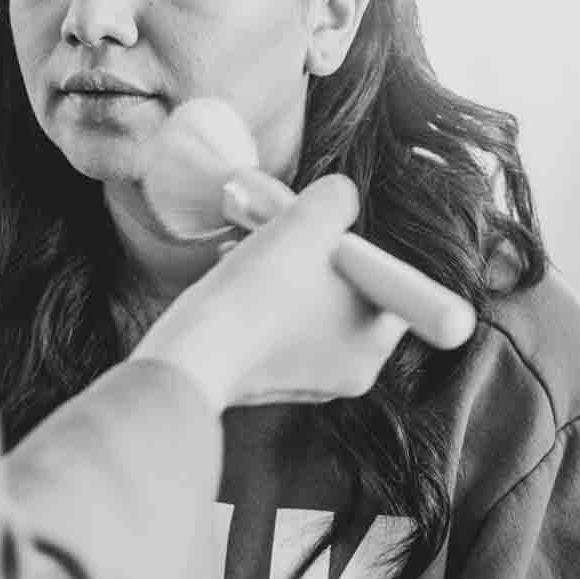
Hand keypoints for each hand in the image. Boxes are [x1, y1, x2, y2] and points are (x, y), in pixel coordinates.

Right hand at [133, 174, 407, 411]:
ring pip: (310, 304)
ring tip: (250, 251)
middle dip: (316, 257)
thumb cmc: (255, 292)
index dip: (357, 247)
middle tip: (286, 236)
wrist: (189, 355)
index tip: (325, 238)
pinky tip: (235, 274)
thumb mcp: (305, 223)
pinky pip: (280, 326)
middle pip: (349, 290)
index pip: (390, 279)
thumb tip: (341, 196)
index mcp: (375, 340)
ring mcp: (313, 381)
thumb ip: (337, 199)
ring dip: (284, 271)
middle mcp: (354, 369)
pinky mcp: (273, 382)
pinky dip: (263, 298)